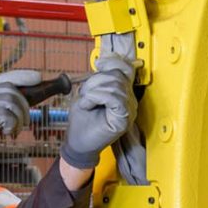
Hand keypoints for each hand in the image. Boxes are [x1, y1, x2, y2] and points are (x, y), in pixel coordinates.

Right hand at [0, 68, 39, 178]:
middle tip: (24, 123)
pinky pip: (5, 114)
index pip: (3, 77)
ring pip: (11, 100)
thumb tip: (13, 114)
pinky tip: (6, 133)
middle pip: (11, 89)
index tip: (38, 77)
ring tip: (14, 130)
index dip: (22, 76)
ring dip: (20, 117)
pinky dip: (11, 124)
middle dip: (24, 105)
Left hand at [61, 33, 137, 171]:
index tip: (99, 64)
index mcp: (123, 93)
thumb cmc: (83, 121)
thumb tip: (104, 63)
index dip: (114, 63)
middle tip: (84, 94)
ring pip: (115, 85)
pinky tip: (88, 105)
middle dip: (95, 80)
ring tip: (85, 102)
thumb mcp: (88, 93)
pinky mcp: (123, 119)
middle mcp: (129, 101)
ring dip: (93, 91)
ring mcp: (129, 111)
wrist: (78, 144)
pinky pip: (114, 98)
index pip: (127, 70)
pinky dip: (96, 97)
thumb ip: (99, 80)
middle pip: (117, 76)